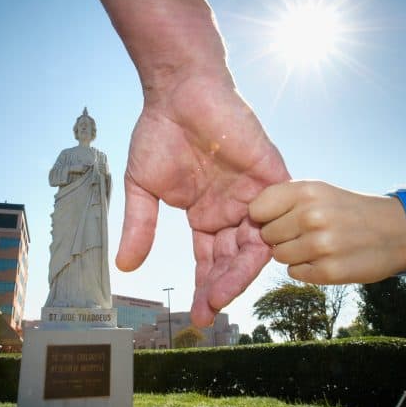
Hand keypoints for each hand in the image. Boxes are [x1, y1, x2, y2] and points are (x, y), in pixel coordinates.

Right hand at [116, 73, 288, 326]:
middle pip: (234, 260)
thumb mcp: (144, 188)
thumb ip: (140, 227)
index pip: (210, 262)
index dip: (204, 288)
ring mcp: (253, 194)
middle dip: (222, 287)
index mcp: (206, 216)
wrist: (179, 90)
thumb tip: (125, 266)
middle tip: (210, 310)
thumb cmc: (160, 133)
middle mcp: (232, 211)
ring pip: (256, 243)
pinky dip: (269, 234)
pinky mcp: (270, 173)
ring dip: (241, 270)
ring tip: (222, 293)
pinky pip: (279, 210)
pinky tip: (252, 257)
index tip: (197, 316)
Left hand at [249, 181, 405, 283]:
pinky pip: (294, 273)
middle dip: (280, 235)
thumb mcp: (319, 191)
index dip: (264, 216)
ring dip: (293, 253)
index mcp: (307, 191)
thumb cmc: (348, 209)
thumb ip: (284, 199)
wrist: (397, 231)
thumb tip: (249, 217)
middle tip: (305, 232)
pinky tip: (326, 258)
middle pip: (266, 235)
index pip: (257, 208)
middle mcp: (312, 216)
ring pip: (278, 256)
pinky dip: (306, 268)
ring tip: (317, 244)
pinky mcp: (328, 271)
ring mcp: (320, 245)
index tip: (277, 216)